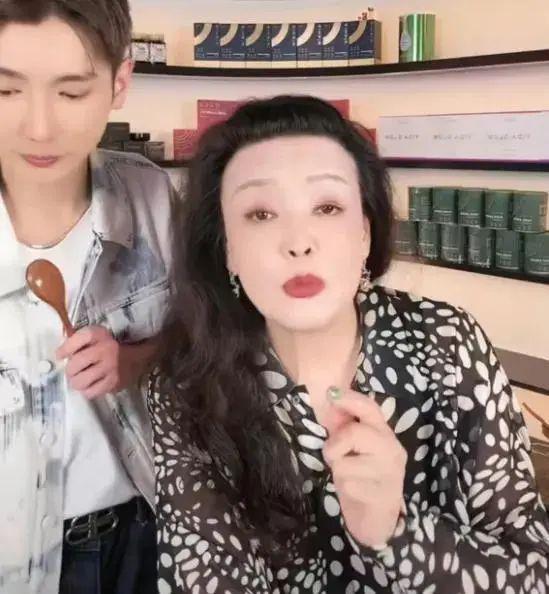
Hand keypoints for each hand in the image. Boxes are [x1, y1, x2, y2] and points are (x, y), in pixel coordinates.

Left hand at [56, 325, 122, 398]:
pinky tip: (90, 385)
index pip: (79, 339)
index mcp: (100, 335)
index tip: (59, 356)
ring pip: (80, 381)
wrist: (137, 358)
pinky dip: (87, 391)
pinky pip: (91, 392)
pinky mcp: (114, 382)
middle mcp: (107, 349)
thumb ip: (78, 342)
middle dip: (70, 370)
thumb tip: (59, 354)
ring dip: (76, 382)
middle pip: (76, 363)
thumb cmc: (109, 347)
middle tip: (72, 371)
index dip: (65, 348)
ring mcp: (111, 367)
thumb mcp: (96, 338)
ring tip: (79, 380)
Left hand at [323, 389, 406, 548]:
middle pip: (354, 432)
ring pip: (345, 462)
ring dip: (339, 470)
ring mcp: (390, 471)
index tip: (331, 393)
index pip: (370, 408)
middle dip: (335, 445)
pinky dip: (344, 488)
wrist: (378, 520)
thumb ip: (342, 428)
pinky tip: (356, 493)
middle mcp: (392, 448)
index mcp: (383, 433)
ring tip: (350, 477)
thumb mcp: (350, 450)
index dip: (350, 398)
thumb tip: (332, 405)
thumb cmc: (362, 478)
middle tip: (336, 456)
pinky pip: (348, 483)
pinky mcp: (383, 494)